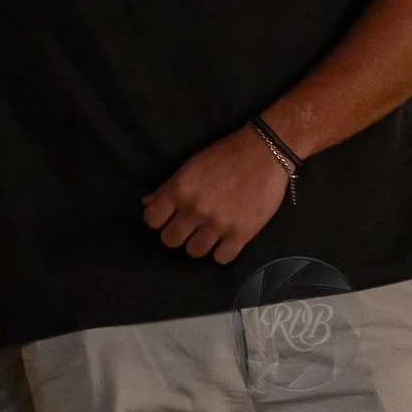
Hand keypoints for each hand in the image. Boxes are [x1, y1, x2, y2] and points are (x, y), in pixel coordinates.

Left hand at [142, 125, 290, 262]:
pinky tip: (225, 241)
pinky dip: (221, 252)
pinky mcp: (241, 234)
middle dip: (177, 234)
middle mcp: (195, 209)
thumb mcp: (190, 166)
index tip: (167, 218)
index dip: (158, 220)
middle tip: (188, 227)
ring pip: (194, 252)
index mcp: (179, 190)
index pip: (152, 219)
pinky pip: (222, 259)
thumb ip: (168, 188)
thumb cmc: (224, 156)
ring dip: (198, 244)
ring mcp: (218, 224)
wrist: (263, 153)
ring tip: (207, 234)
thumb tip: (147, 203)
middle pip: (170, 240)